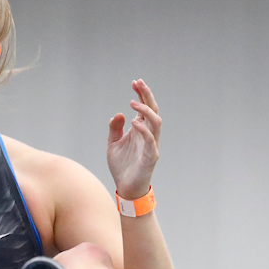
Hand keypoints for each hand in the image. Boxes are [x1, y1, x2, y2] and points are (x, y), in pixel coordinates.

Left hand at [107, 79, 160, 199]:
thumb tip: (119, 114)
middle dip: (146, 95)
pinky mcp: (151, 156)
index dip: (141, 94)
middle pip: (153, 109)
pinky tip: (133, 122)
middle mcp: (149, 134)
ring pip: (156, 122)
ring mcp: (152, 144)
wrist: (125, 187)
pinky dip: (143, 130)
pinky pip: (150, 140)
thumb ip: (115, 128)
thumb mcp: (113, 144)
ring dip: (145, 110)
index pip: (145, 107)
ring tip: (132, 103)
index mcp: (141, 129)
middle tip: (138, 83)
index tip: (135, 82)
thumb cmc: (122, 165)